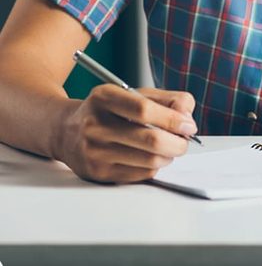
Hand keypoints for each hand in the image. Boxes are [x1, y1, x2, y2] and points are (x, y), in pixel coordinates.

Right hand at [54, 85, 197, 182]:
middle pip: (151, 140)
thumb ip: (168, 100)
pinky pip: (142, 174)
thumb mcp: (134, 94)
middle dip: (178, 143)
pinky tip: (150, 157)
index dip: (173, 119)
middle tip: (184, 141)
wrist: (66, 131)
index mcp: (104, 98)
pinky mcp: (98, 173)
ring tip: (167, 148)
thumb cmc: (110, 111)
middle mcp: (94, 124)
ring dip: (169, 156)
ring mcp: (94, 151)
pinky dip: (154, 167)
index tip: (189, 125)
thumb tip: (187, 118)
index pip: (144, 110)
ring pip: (150, 160)